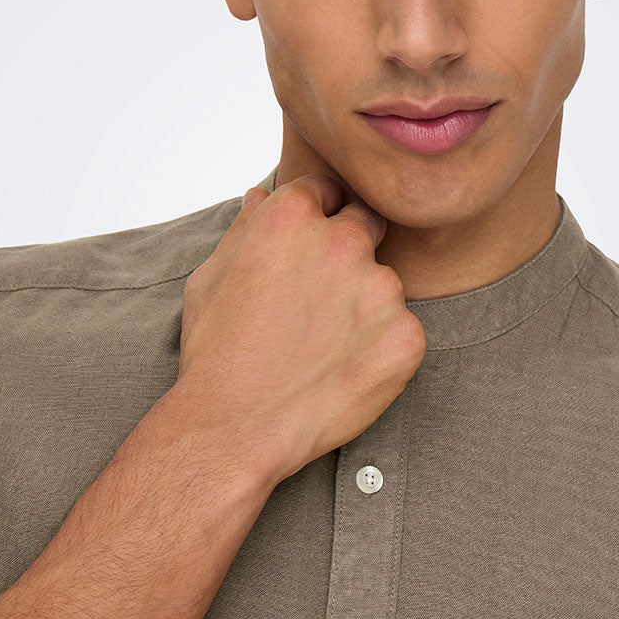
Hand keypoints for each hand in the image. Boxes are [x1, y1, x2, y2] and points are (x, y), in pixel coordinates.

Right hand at [171, 174, 426, 484]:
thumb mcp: (211, 276)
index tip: (302, 255)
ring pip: (383, 285)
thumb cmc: (216, 352)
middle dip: (347, 251)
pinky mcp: (406, 337)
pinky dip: (380, 349)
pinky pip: (402, 332)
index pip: (325, 191)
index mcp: (293, 217)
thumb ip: (245, 229)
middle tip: (317, 302)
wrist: (236, 427)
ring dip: (363, 306)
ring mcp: (381, 289)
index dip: (314, 221)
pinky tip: (342, 372)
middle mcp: (343, 242)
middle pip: (365, 224)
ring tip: (321, 348)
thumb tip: (261, 197)